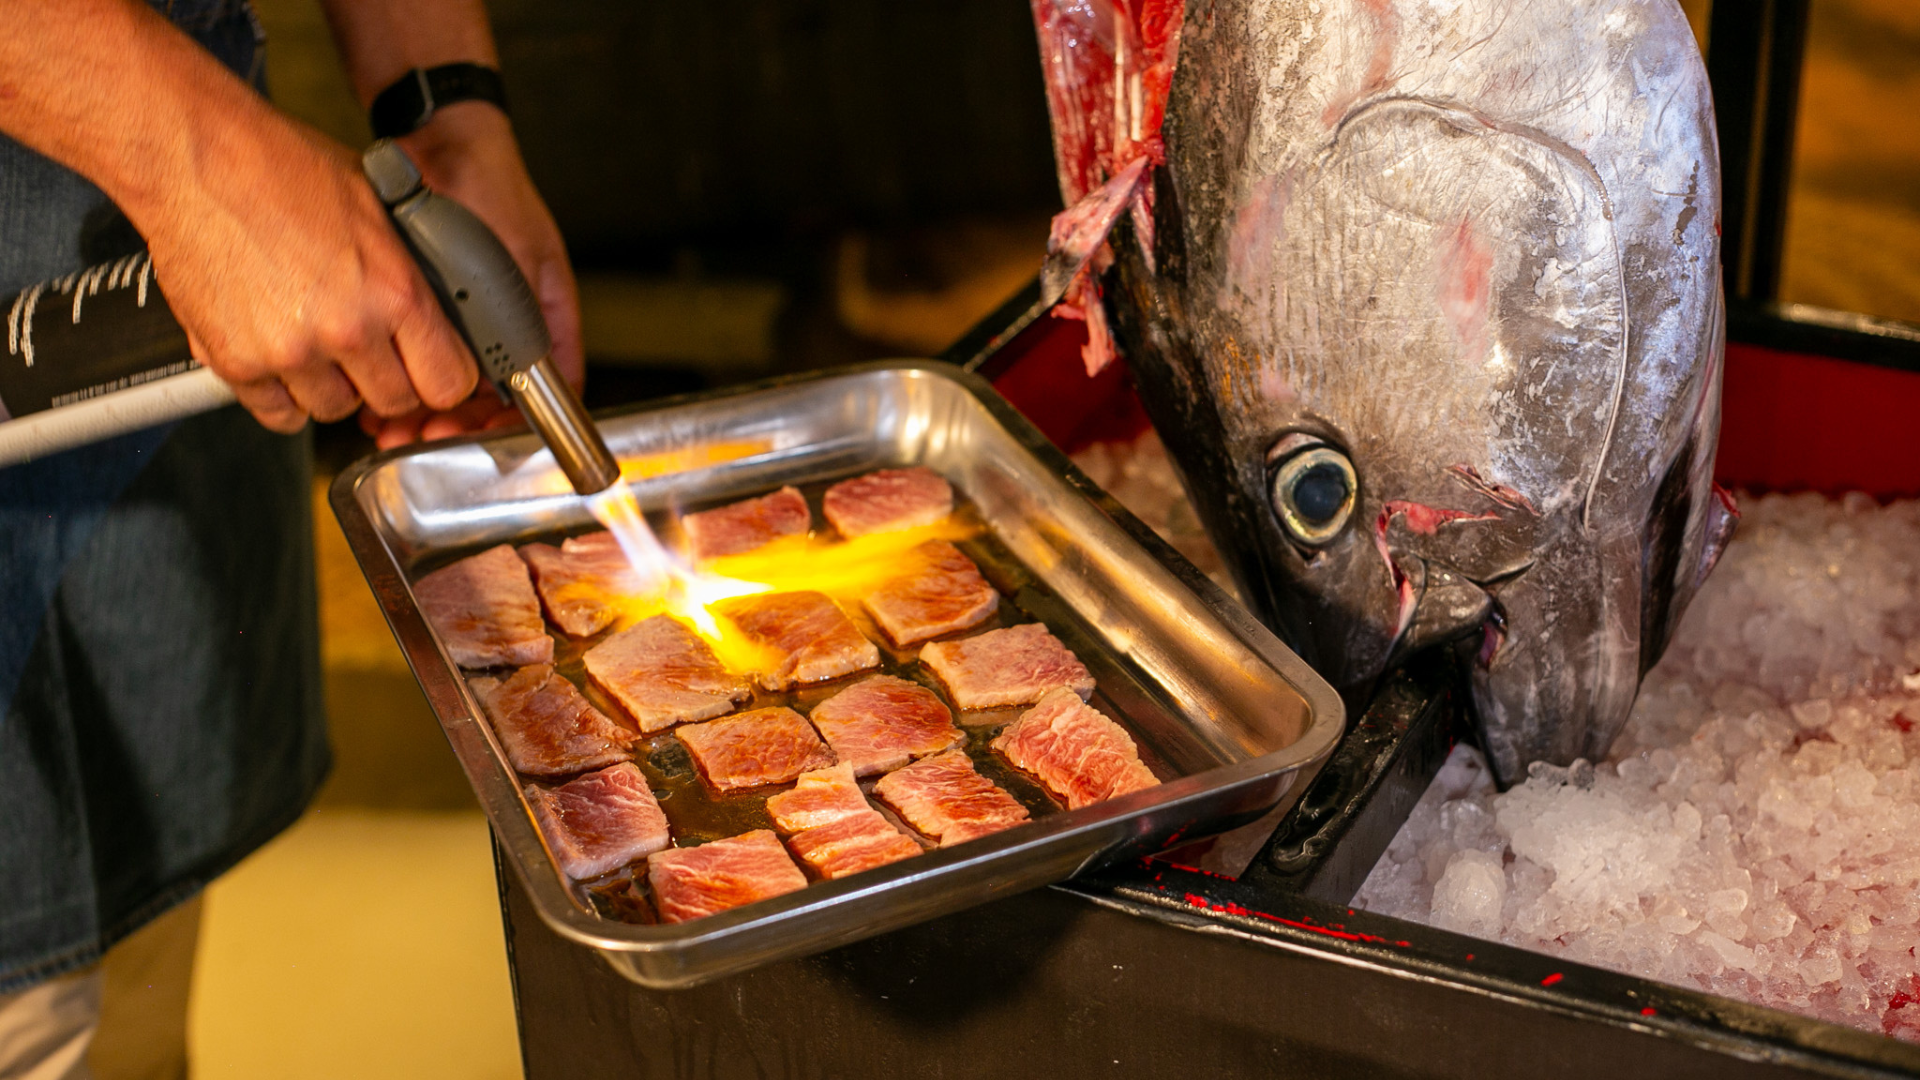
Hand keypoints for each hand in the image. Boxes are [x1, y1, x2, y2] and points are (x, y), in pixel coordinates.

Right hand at [134, 106, 479, 432]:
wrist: (192, 157)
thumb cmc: (280, 166)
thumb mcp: (377, 205)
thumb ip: (408, 270)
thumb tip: (441, 309)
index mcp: (394, 291)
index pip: (449, 382)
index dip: (444, 376)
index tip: (433, 369)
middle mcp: (346, 330)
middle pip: (395, 403)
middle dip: (390, 381)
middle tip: (373, 353)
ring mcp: (288, 352)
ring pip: (336, 410)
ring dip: (335, 386)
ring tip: (319, 342)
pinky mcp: (235, 363)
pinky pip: (279, 414)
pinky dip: (284, 396)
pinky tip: (283, 358)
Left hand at [358, 101, 583, 447]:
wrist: (437, 144)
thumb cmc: (493, 191)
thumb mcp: (526, 259)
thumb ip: (536, 319)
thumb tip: (541, 387)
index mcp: (537, 324)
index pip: (538, 400)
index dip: (509, 431)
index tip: (480, 442)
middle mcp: (496, 332)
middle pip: (479, 408)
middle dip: (450, 429)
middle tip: (420, 437)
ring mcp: (453, 326)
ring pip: (437, 392)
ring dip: (414, 415)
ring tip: (388, 425)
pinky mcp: (411, 316)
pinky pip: (400, 364)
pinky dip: (386, 384)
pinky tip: (367, 395)